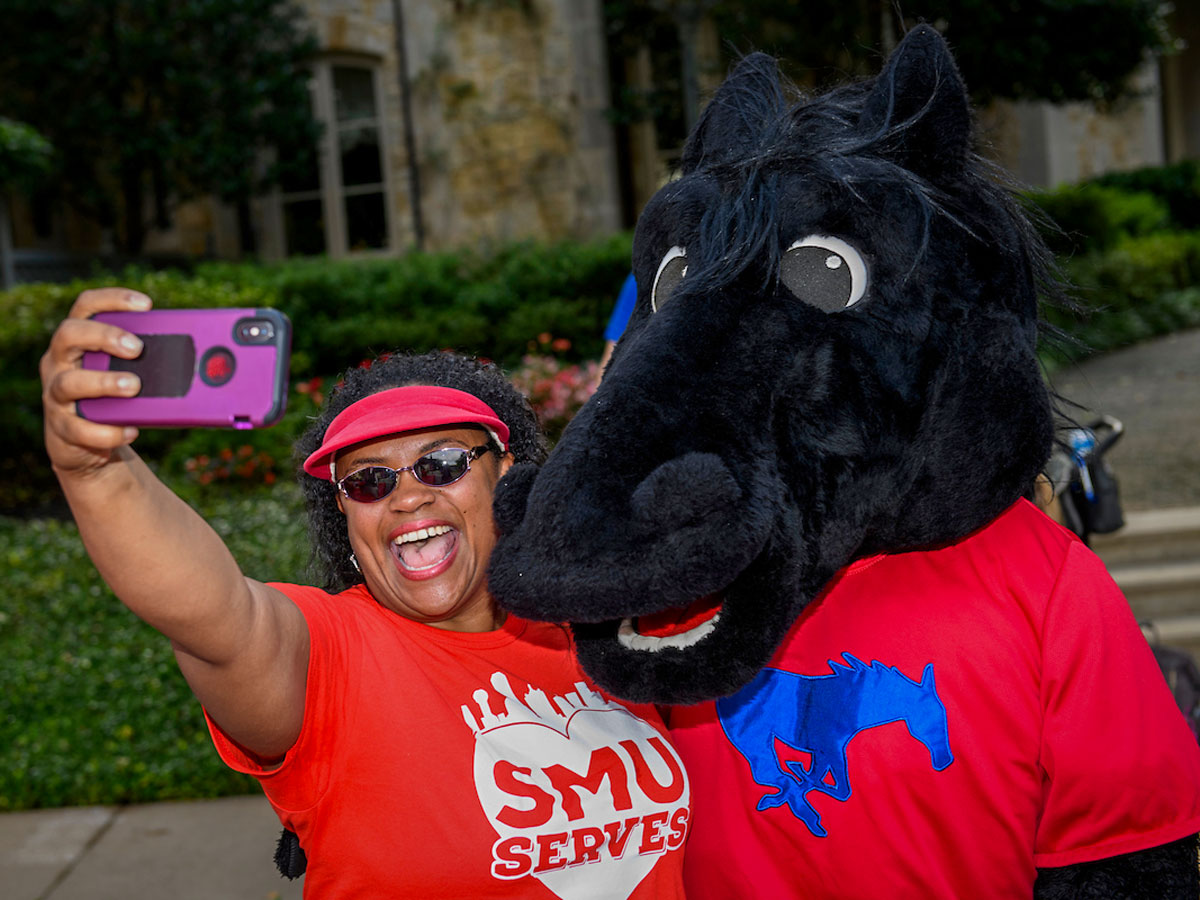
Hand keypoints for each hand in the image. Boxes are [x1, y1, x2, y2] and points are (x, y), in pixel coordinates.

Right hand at [40, 288, 152, 477]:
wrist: (85, 444)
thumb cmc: (113, 400)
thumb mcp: (128, 374)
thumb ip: (152, 361)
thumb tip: (208, 358)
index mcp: (78, 341)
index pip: (87, 306)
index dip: (113, 299)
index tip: (146, 305)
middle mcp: (59, 362)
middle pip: (69, 334)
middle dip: (105, 336)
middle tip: (137, 348)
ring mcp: (55, 395)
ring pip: (69, 383)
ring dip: (105, 382)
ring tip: (134, 386)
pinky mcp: (61, 429)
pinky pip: (79, 429)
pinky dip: (108, 431)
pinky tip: (131, 430)